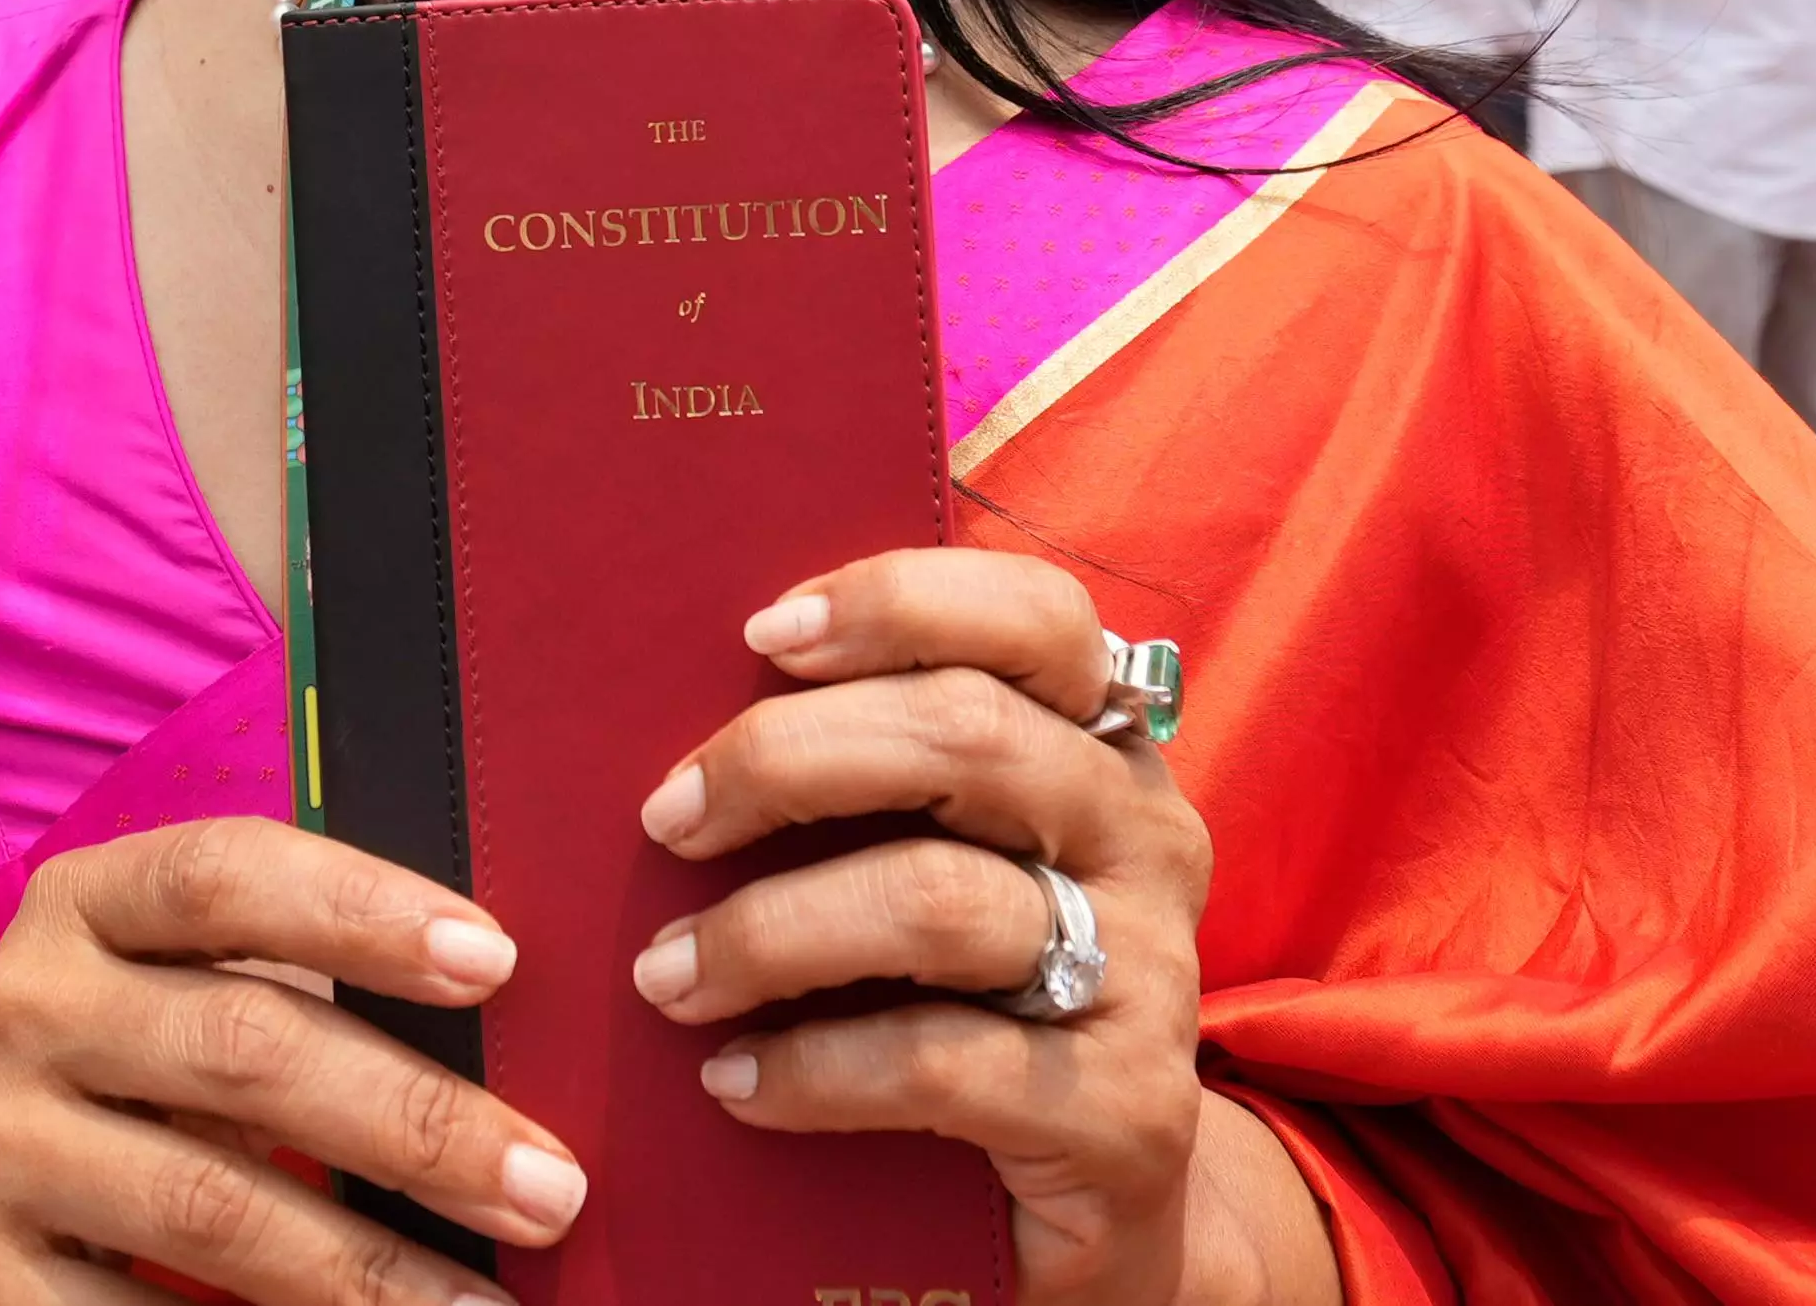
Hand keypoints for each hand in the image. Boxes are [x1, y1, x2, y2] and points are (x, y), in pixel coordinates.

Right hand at [0, 819, 579, 1305]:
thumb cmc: (124, 1072)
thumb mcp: (175, 992)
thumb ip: (296, 990)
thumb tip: (507, 1055)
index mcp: (85, 902)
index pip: (224, 872)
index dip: (360, 909)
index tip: (497, 962)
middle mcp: (21, 1006)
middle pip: (242, 1051)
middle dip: (417, 1128)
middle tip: (548, 1190)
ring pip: (209, 1207)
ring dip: (368, 1270)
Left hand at [638, 551, 1316, 1305]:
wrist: (1098, 1212)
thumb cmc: (975, 1002)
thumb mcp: (943, 864)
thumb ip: (873, 777)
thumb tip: (682, 697)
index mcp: (1104, 748)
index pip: (1037, 619)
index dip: (898, 603)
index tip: (758, 636)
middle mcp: (1145, 837)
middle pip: (966, 736)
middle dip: (785, 762)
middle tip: (665, 821)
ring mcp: (1150, 974)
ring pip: (940, 900)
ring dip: (770, 932)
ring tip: (669, 977)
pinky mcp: (1128, 1112)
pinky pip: (940, 1062)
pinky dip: (812, 1068)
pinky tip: (734, 1081)